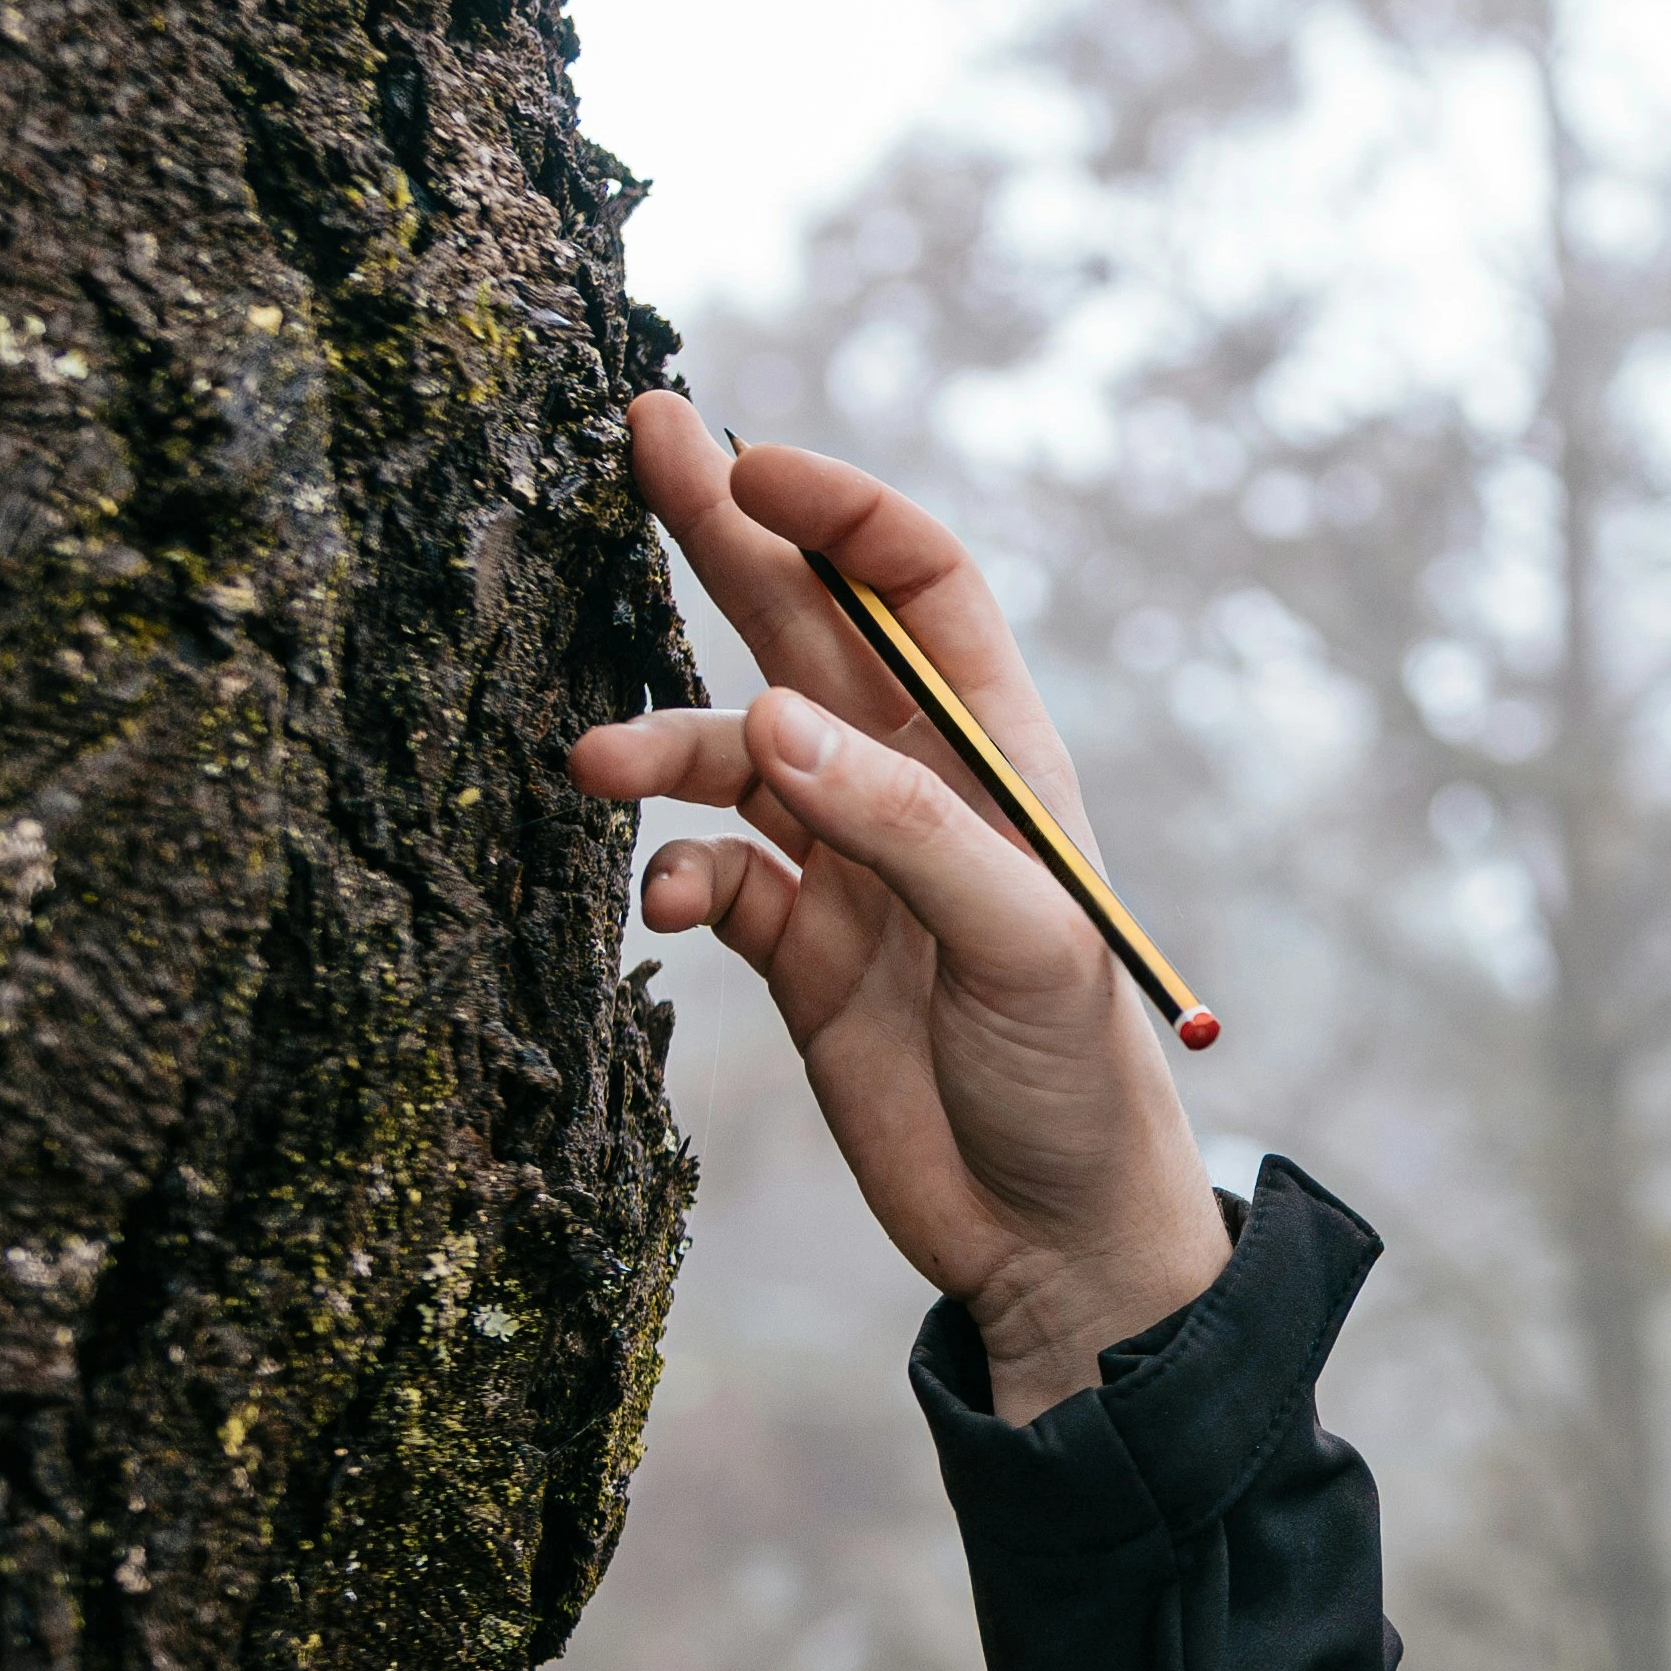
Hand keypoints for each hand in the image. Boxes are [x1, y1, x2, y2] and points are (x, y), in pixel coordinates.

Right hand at [575, 396, 1231, 1417]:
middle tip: (636, 435)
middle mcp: (913, 787)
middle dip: (721, 535)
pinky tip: (662, 906)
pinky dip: (672, 871)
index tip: (746, 463)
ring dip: (661, 742)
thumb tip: (772, 720)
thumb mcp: (1021, 943)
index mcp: (994, 753)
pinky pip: (709, 870)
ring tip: (594, 763)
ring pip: (730, 751)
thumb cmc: (1077, 1078)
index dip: (838, 511)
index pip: (915, 584)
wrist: (1053, 1236)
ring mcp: (847, 864)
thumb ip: (901, 826)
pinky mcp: (794, 949)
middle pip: (803, 626)